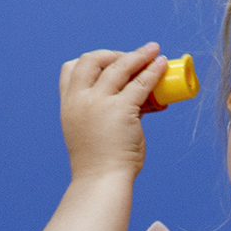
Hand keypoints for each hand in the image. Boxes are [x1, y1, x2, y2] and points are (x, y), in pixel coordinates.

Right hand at [59, 44, 167, 181]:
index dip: (90, 62)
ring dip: (138, 55)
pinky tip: (161, 64)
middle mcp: (80, 99)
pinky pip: (141, 83)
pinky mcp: (122, 109)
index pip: (70, 69)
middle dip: (112, 54)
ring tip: (153, 50)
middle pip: (93, 60)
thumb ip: (99, 112)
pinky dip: (153, 70)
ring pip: (120, 67)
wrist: (101, 180)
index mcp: (68, 104)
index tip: (108, 64)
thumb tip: (131, 99)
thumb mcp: (87, 130)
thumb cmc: (99, 161)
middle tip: (131, 57)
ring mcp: (100, 103)